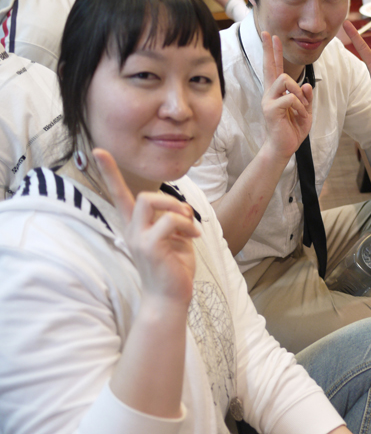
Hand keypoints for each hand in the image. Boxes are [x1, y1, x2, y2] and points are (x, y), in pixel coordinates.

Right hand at [94, 149, 199, 304]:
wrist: (170, 298)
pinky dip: (186, 224)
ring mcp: (138, 238)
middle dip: (169, 199)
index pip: (120, 196)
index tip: (98, 150)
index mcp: (137, 227)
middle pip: (141, 195)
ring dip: (177, 210)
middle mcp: (132, 231)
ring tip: (190, 229)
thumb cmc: (174, 269)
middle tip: (186, 215)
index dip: (110, 173)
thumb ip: (175, 219)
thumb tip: (181, 207)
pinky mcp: (149, 246)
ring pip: (150, 201)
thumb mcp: (177, 238)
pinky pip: (169, 220)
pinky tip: (194, 237)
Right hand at [259, 32, 312, 159]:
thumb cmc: (292, 130)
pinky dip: (301, 107)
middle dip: (270, 49)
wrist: (283, 148)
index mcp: (277, 92)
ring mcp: (268, 100)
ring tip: (301, 107)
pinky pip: (291, 98)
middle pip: (270, 66)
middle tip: (267, 33)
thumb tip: (305, 84)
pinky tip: (299, 116)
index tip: (270, 36)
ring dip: (299, 92)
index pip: (275, 68)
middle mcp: (270, 93)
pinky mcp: (270, 109)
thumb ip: (306, 97)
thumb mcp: (305, 111)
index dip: (272, 52)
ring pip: (285, 79)